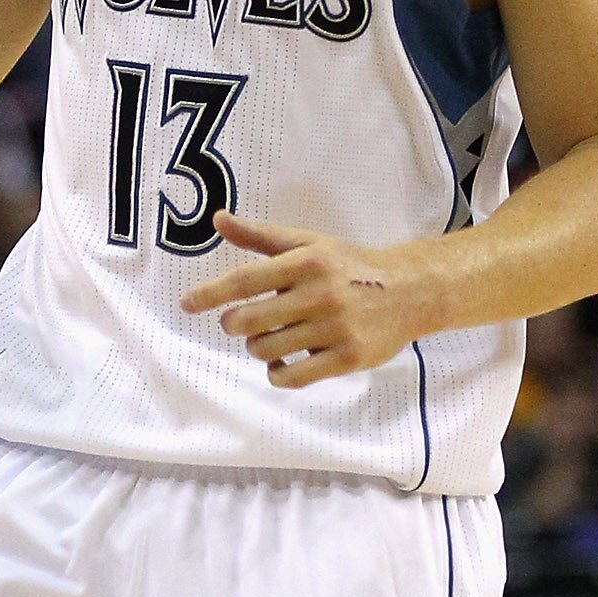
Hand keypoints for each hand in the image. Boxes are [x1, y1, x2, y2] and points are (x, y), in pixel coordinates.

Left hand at [178, 214, 437, 387]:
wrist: (410, 291)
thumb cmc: (349, 266)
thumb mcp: (309, 243)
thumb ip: (261, 236)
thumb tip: (218, 218)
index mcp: (306, 261)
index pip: (245, 280)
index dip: (210, 293)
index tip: (187, 303)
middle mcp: (319, 293)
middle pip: (247, 321)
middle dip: (234, 324)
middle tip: (240, 322)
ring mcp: (334, 329)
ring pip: (266, 350)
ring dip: (258, 348)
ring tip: (271, 338)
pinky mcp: (347, 358)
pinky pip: (292, 377)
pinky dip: (277, 373)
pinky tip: (282, 362)